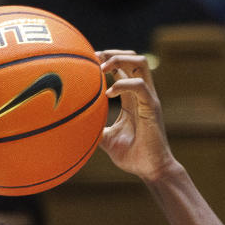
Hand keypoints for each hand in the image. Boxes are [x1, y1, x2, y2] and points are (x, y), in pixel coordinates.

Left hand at [97, 51, 178, 182]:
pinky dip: (122, 84)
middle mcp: (142, 93)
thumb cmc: (133, 157)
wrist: (152, 171)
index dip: (106, 58)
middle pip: (132, 57)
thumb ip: (94, 127)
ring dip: (119, 59)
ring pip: (140, 62)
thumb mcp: (106, 139)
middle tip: (93, 58)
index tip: (88, 60)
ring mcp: (148, 98)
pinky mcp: (152, 107)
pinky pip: (139, 85)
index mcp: (132, 97)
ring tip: (102, 68)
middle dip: (112, 53)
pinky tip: (108, 94)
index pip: (122, 67)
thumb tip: (72, 127)